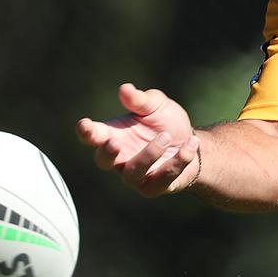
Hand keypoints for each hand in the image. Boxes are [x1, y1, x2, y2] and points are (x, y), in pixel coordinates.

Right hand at [77, 83, 200, 196]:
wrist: (193, 144)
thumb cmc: (166, 122)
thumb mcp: (156, 105)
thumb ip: (140, 100)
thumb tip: (125, 89)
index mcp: (114, 135)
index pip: (94, 136)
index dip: (86, 132)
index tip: (84, 125)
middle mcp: (121, 158)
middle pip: (103, 161)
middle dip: (106, 153)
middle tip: (113, 142)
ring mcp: (136, 176)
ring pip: (132, 173)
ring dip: (148, 154)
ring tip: (165, 135)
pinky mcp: (155, 187)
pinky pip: (161, 180)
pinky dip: (176, 162)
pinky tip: (189, 145)